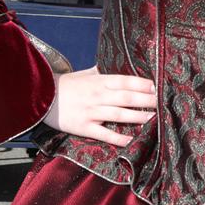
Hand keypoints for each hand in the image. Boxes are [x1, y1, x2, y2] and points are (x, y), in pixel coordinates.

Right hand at [41, 71, 155, 146]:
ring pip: (120, 115)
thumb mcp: (85, 74)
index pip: (125, 80)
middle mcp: (97, 95)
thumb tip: (121, 64)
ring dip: (139, 117)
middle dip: (147, 100)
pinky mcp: (84, 127)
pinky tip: (133, 140)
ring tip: (155, 118)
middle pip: (127, 97)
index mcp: (99, 81)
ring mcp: (91, 112)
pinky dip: (120, 138)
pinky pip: (105, 134)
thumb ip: (103, 72)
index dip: (143, 83)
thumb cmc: (66, 85)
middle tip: (164, 103)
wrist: (40, 97)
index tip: (158, 85)